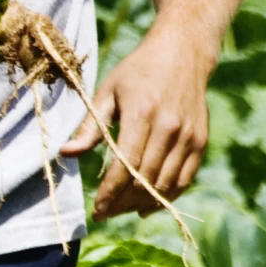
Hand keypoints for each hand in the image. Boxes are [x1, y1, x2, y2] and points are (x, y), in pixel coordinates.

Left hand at [59, 22, 213, 221]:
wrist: (183, 53)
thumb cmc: (137, 72)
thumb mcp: (107, 92)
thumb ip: (89, 127)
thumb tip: (66, 154)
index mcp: (142, 114)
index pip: (125, 166)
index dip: (109, 193)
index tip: (96, 208)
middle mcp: (169, 128)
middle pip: (145, 180)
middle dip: (121, 203)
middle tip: (105, 213)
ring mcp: (188, 136)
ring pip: (165, 185)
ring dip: (141, 204)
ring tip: (121, 210)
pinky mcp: (200, 141)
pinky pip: (184, 180)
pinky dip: (166, 198)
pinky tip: (146, 206)